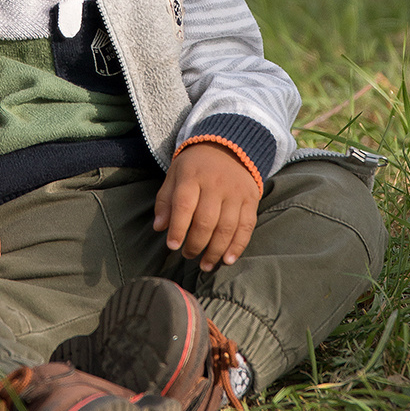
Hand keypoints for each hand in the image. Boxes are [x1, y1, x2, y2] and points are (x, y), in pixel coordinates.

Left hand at [153, 143, 259, 271]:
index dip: (178, 228)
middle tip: (188, 255)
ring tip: (205, 264)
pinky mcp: (250, 199)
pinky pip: (246, 227)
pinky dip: (238, 246)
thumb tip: (159, 227)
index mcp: (192, 176)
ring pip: (226, 227)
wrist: (229, 146)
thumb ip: (165, 200)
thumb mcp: (175, 175)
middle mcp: (215, 184)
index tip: (172, 246)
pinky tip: (227, 260)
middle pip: (206, 221)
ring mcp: (235, 192)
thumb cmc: (195, 166)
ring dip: (215, 251)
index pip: (184, 205)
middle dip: (195, 244)